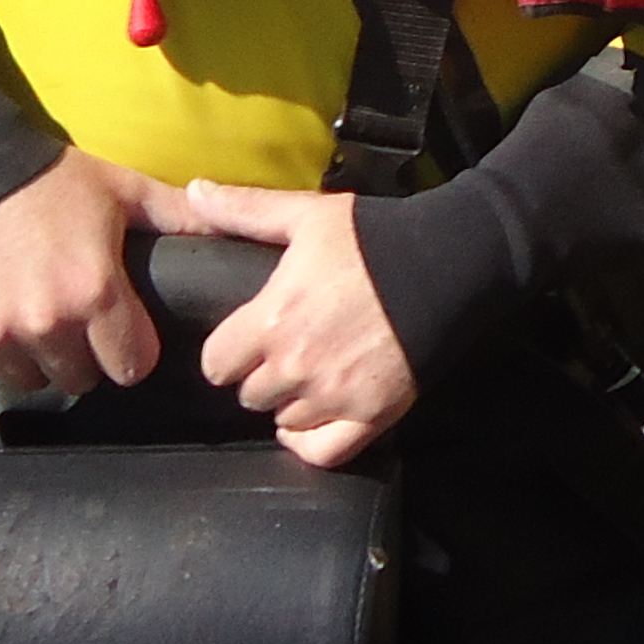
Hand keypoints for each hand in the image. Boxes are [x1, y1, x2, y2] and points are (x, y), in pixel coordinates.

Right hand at [0, 148, 186, 394]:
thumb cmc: (46, 178)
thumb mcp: (120, 189)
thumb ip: (176, 215)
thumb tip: (229, 223)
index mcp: (95, 292)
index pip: (132, 366)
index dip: (131, 351)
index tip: (120, 333)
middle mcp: (46, 323)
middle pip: (77, 378)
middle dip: (80, 356)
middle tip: (71, 318)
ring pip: (26, 378)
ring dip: (31, 357)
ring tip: (29, 313)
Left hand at [183, 178, 420, 468]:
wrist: (448, 261)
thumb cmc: (375, 237)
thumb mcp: (308, 214)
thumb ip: (246, 210)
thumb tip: (194, 191)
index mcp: (272, 320)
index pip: (215, 364)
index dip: (227, 351)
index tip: (245, 339)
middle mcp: (296, 366)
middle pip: (249, 395)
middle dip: (260, 374)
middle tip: (284, 349)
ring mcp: (333, 396)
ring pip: (284, 420)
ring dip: (289, 401)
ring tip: (308, 373)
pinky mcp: (371, 415)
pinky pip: (322, 452)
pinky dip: (311, 441)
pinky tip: (313, 420)